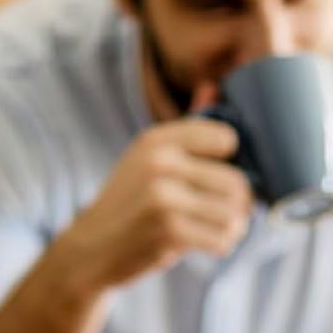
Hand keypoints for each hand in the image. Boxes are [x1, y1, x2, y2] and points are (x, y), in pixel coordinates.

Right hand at [60, 96, 251, 291]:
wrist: (93, 245)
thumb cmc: (133, 203)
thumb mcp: (150, 158)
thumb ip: (187, 132)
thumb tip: (213, 86)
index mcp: (158, 139)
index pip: (226, 138)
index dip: (233, 163)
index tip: (219, 179)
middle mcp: (160, 161)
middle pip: (238, 182)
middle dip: (239, 205)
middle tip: (222, 213)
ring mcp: (163, 195)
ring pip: (234, 214)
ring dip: (233, 228)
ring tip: (214, 229)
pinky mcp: (169, 229)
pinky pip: (222, 239)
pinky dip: (221, 245)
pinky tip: (204, 243)